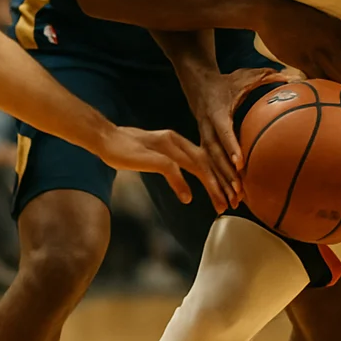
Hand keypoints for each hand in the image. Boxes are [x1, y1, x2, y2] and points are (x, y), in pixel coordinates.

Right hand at [99, 125, 231, 213]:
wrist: (104, 138)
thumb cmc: (127, 149)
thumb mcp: (155, 159)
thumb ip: (172, 171)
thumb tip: (187, 192)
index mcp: (177, 140)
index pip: (207, 158)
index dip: (221, 176)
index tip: (231, 193)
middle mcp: (175, 140)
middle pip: (208, 162)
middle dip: (224, 182)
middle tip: (236, 201)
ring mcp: (165, 145)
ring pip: (197, 165)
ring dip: (212, 185)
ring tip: (222, 203)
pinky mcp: (153, 153)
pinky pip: (173, 169)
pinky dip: (182, 184)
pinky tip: (187, 198)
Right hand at [180, 65, 283, 205]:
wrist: (197, 83)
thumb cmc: (226, 82)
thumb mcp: (244, 76)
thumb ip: (266, 76)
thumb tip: (292, 77)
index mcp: (217, 112)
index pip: (224, 132)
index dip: (231, 147)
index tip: (240, 163)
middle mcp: (207, 128)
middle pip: (215, 155)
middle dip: (226, 174)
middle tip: (238, 191)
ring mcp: (203, 139)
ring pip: (210, 165)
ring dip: (220, 184)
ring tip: (233, 201)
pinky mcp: (203, 146)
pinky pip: (208, 168)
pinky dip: (216, 184)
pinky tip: (225, 201)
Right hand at [256, 0, 340, 86]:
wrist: (273, 14)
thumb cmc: (298, 14)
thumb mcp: (325, 17)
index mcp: (336, 32)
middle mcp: (330, 43)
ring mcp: (316, 52)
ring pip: (333, 74)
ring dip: (340, 87)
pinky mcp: (302, 60)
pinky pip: (316, 77)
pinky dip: (321, 86)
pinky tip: (325, 95)